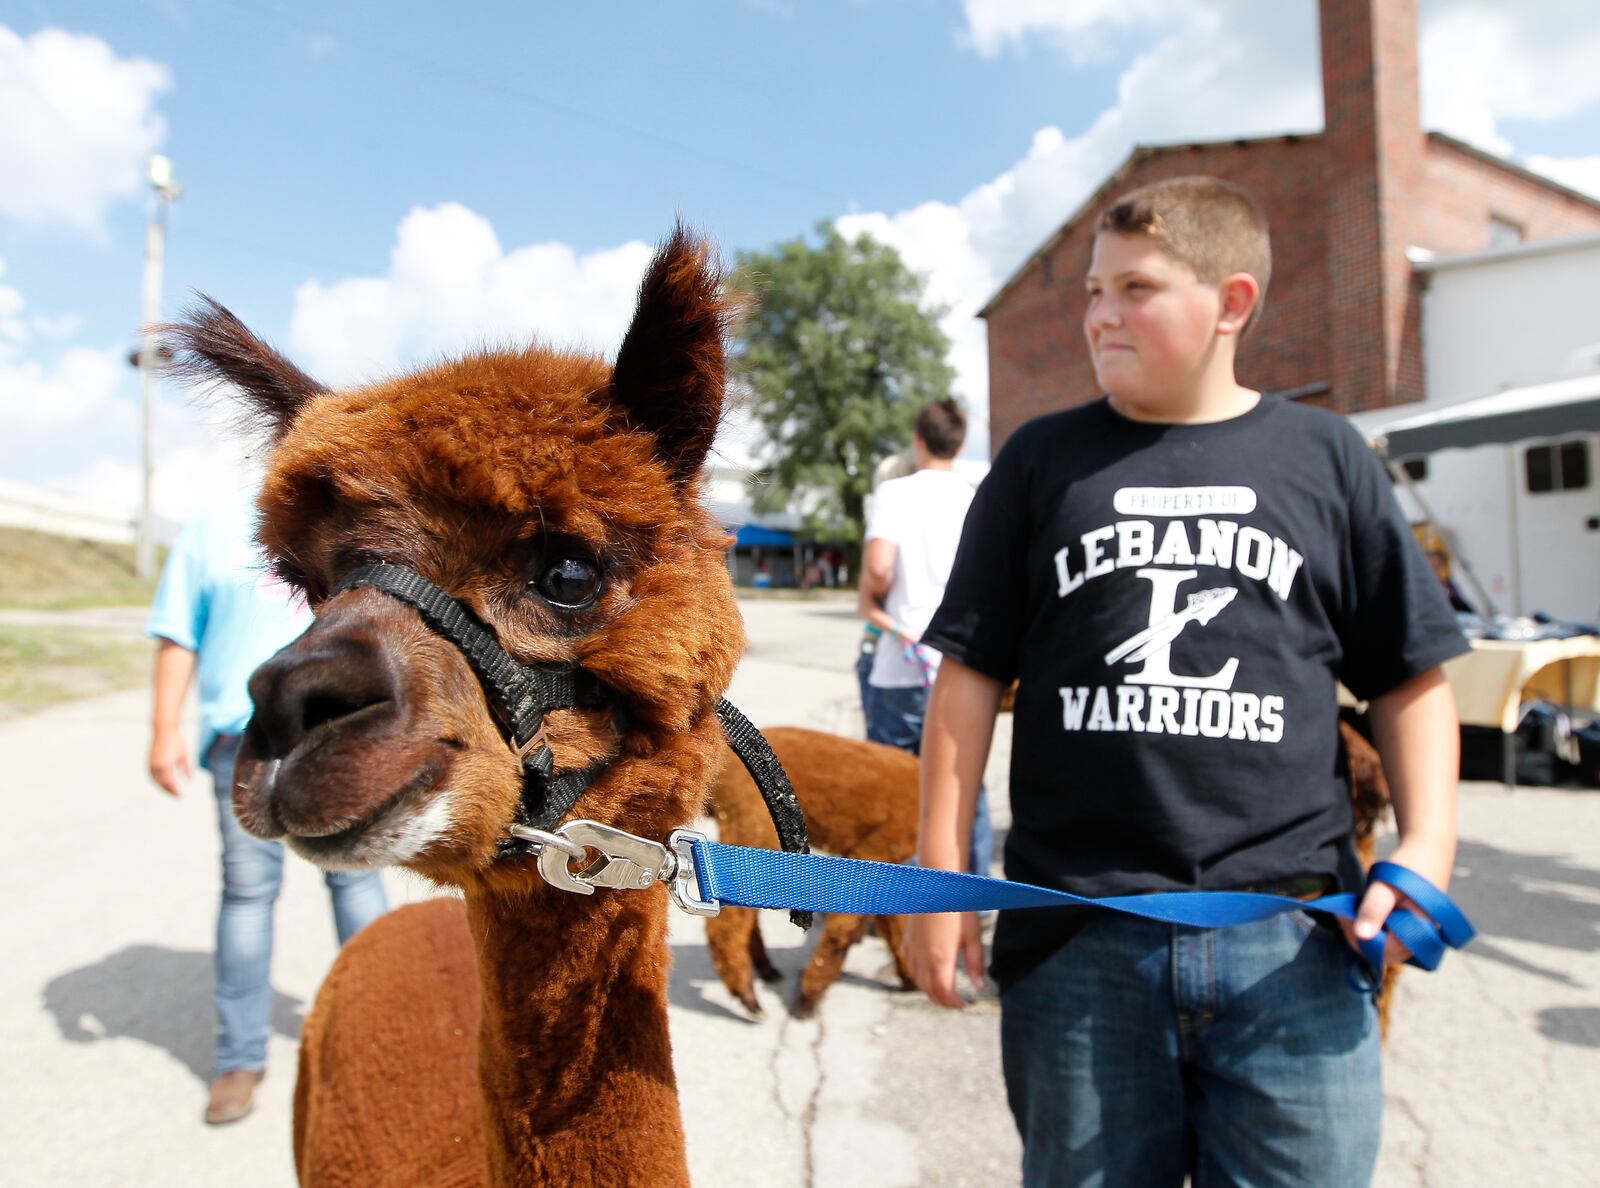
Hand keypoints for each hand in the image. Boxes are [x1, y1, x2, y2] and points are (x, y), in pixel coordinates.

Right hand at [148, 727, 192, 796]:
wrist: (163, 730)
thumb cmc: (176, 741)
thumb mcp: (184, 755)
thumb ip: (187, 769)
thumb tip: (190, 781)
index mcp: (165, 766)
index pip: (170, 784)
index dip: (176, 791)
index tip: (182, 796)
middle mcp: (156, 767)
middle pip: (162, 785)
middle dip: (170, 792)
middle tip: (178, 796)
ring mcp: (150, 765)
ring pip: (156, 782)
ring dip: (163, 788)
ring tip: (172, 792)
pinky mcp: (149, 762)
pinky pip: (152, 776)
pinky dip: (158, 782)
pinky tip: (165, 784)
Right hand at [904, 910, 983, 1008]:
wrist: (936, 882)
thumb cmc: (958, 906)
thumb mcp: (973, 935)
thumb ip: (975, 963)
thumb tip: (980, 987)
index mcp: (940, 958)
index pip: (943, 992)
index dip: (953, 1003)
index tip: (964, 1005)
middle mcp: (923, 957)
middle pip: (929, 990)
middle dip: (942, 1001)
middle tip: (955, 1003)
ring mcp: (913, 948)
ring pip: (917, 980)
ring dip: (930, 990)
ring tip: (944, 992)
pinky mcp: (908, 939)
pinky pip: (910, 966)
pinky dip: (918, 976)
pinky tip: (927, 974)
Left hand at [1340, 838, 1453, 964]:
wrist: (1428, 849)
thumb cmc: (1408, 867)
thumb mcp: (1386, 886)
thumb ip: (1374, 910)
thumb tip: (1362, 936)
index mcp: (1422, 932)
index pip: (1385, 951)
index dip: (1360, 938)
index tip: (1343, 916)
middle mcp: (1423, 939)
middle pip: (1385, 952)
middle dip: (1360, 936)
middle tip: (1343, 914)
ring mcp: (1418, 934)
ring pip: (1386, 945)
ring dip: (1365, 932)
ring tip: (1349, 912)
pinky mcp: (1412, 927)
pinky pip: (1390, 936)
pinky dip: (1373, 927)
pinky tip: (1360, 913)